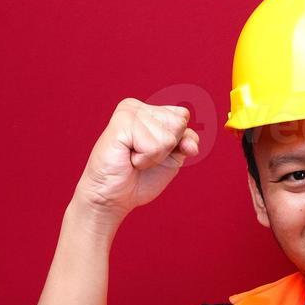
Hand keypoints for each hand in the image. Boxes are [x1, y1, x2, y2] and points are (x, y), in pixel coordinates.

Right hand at [72, 98, 199, 225]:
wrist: (113, 198)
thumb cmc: (139, 179)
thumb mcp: (172, 158)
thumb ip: (186, 142)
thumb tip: (192, 144)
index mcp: (148, 111)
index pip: (183, 116)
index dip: (178, 142)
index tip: (154, 153)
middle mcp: (138, 107)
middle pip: (179, 123)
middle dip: (166, 149)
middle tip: (141, 157)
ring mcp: (128, 112)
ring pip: (168, 136)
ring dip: (154, 156)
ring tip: (133, 159)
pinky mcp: (121, 122)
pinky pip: (154, 145)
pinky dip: (145, 160)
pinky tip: (128, 159)